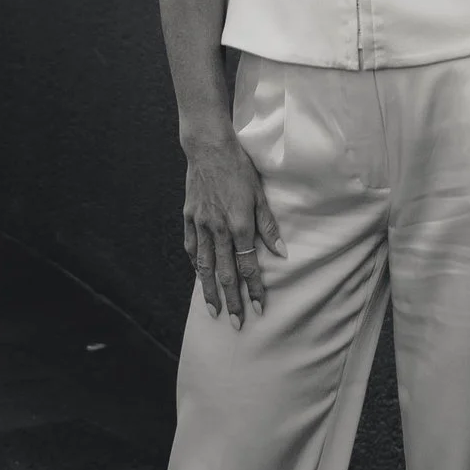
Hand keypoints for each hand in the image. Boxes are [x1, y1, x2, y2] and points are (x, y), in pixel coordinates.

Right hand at [182, 132, 281, 322]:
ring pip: (204, 265)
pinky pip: (190, 246)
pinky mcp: (188, 216)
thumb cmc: (239, 167)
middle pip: (225, 273)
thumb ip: (268, 226)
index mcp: (239, 225)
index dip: (255, 290)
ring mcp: (200, 224)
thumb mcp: (260, 194)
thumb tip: (281, 252)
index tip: (259, 308)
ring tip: (213, 310)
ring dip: (209, 290)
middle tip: (236, 323)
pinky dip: (194, 263)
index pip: (248, 266)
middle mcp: (218, 229)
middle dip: (232, 300)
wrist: (208, 146)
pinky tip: (198, 275)